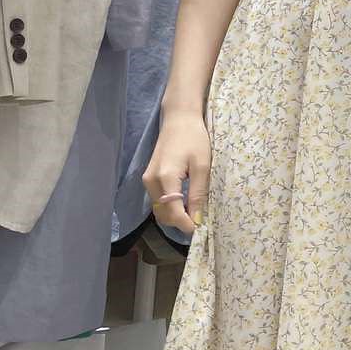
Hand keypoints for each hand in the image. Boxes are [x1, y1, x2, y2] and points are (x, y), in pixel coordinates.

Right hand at [143, 109, 211, 235]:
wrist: (179, 118)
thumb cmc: (194, 138)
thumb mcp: (202, 166)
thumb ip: (198, 194)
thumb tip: (197, 219)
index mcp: (165, 178)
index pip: (173, 213)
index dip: (187, 225)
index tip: (202, 230)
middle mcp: (151, 181)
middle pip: (164, 215)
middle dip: (181, 223)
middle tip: (201, 223)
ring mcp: (147, 180)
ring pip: (160, 210)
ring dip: (176, 216)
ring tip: (195, 214)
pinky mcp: (149, 178)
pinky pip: (158, 201)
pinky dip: (171, 207)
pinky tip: (186, 204)